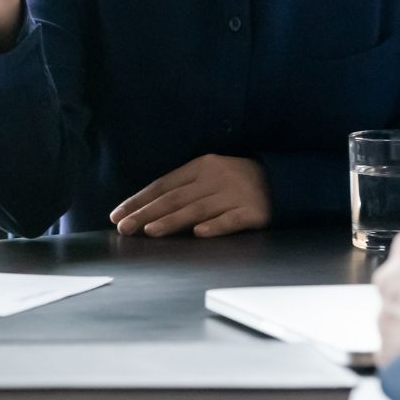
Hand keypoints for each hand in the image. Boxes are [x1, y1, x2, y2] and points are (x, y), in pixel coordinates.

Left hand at [109, 154, 271, 237]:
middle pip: (175, 197)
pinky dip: (215, 226)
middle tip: (124, 228)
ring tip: (150, 231)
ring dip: (172, 221)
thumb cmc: (237, 180)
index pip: (163, 184)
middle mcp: (216, 178)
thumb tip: (147, 209)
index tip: (117, 215)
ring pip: (198, 208)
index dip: (139, 200)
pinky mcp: (254, 212)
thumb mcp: (210, 174)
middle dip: (146, 213)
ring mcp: (235, 195)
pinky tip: (199, 234)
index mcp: (202, 166)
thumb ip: (184, 188)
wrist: (283, 179)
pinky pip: (232, 220)